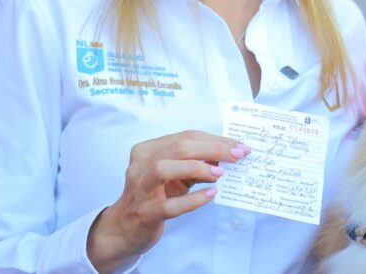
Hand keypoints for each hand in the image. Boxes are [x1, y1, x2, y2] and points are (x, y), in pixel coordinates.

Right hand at [86, 130, 250, 271]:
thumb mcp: (175, 175)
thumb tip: (227, 155)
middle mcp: (140, 166)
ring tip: (220, 173)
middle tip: (238, 155)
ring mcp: (141, 189)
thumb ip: (196, 163)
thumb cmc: (155, 196)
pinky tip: (211, 195)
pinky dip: (192, 199)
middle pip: (178, 148)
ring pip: (164, 169)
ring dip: (196, 168)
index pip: (186, 137)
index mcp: (148, 150)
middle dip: (213, 149)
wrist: (125, 228)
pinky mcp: (145, 213)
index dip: (215, 140)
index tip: (240, 146)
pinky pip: (169, 205)